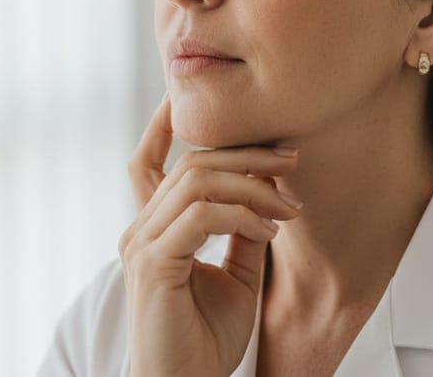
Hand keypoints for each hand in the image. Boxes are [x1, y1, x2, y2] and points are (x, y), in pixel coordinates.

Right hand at [118, 94, 300, 375]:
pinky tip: (270, 227)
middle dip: (246, 154)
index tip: (184, 93)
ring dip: (252, 183)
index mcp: (153, 228)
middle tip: (291, 159)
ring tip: (290, 202)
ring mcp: (143, 243)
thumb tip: (269, 190)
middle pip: (190, 163)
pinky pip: (202, 215)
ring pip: (197, 181)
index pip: (146, 162)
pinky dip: (242, 213)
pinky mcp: (154, 263)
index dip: (162, 124)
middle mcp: (141, 228)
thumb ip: (244, 229)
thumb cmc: (206, 338)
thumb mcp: (237, 273)